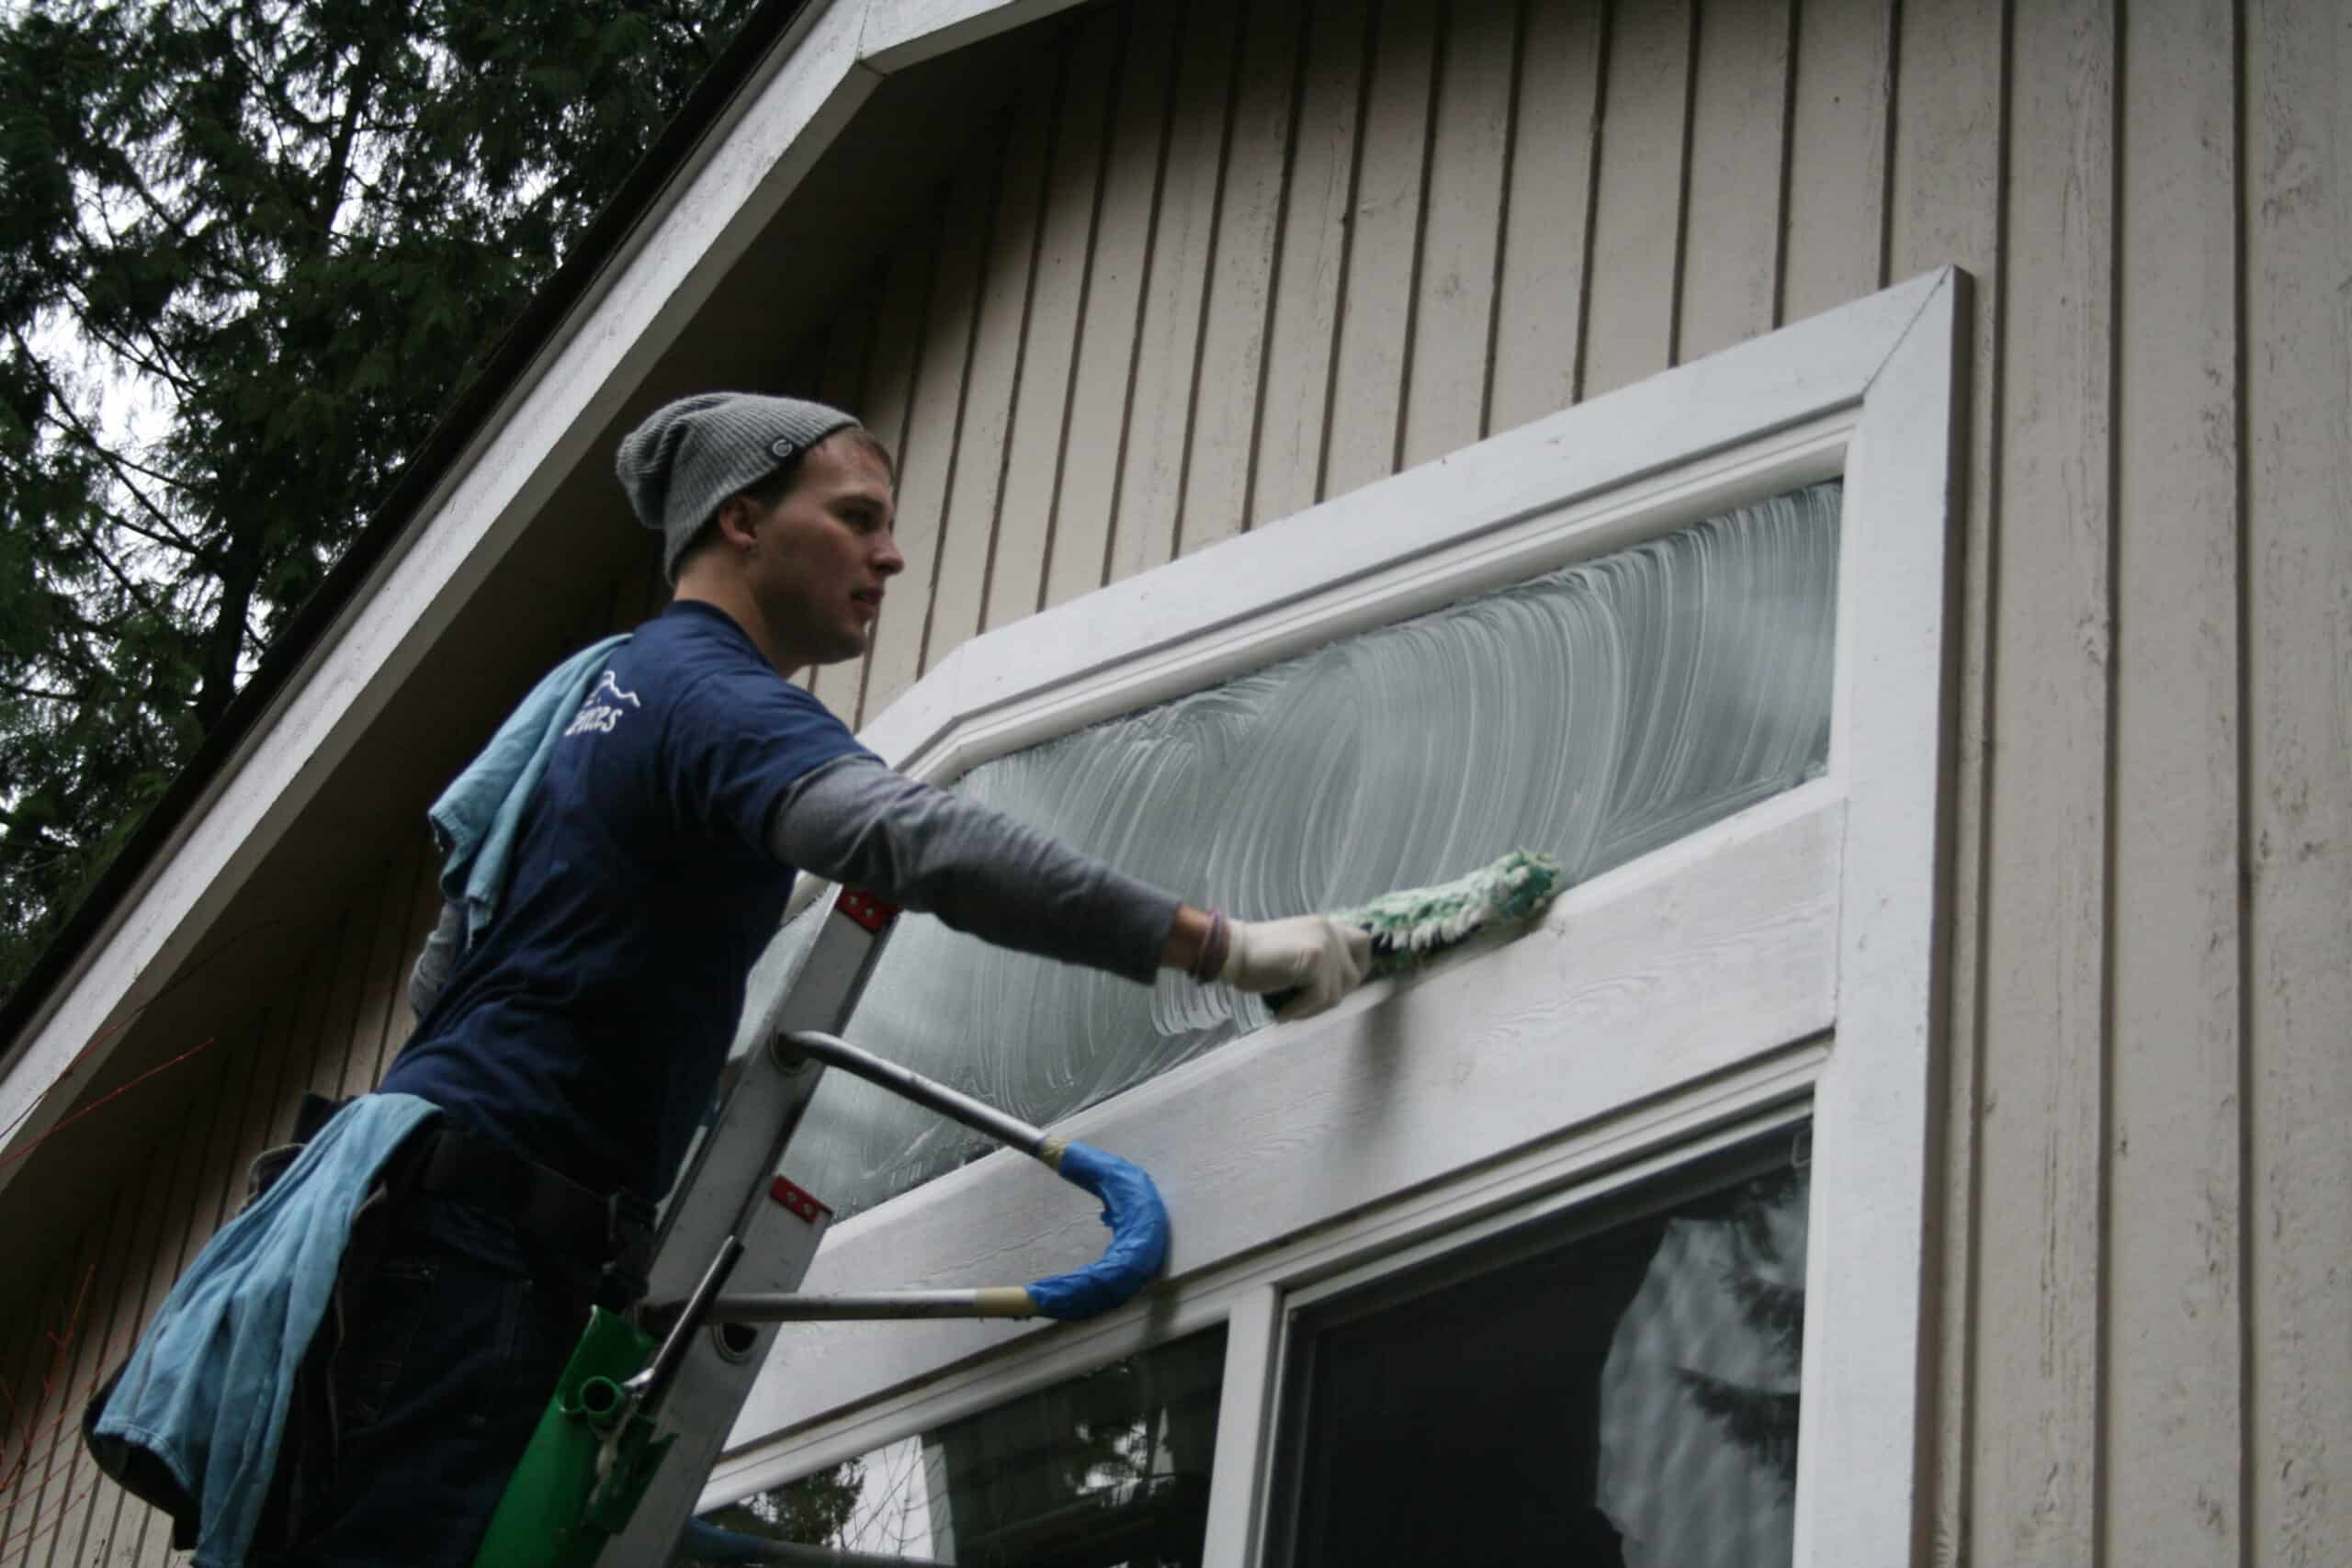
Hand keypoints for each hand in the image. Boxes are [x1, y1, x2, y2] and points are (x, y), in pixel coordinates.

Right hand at [1221, 916, 1372, 1020]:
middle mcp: (1331, 932)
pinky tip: (1281, 1012)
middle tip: (1305, 1003)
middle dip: (1333, 996)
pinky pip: (1318, 999)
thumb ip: (1321, 960)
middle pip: (1354, 976)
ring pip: (1336, 994)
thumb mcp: (1299, 952)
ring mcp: (1325, 946)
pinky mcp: (1315, 961)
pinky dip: (1299, 1011)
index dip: (1358, 967)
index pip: (1363, 944)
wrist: (1233, 951)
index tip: (1339, 985)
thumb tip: (1339, 987)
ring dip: (1312, 1008)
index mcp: (1327, 926)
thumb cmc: (1258, 957)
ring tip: (1288, 1008)